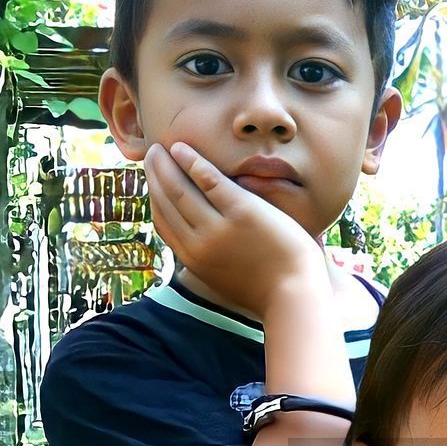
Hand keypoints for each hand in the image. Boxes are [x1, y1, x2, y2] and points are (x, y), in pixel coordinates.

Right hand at [144, 142, 327, 318]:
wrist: (295, 297)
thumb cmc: (268, 289)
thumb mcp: (226, 279)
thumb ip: (210, 259)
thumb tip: (199, 244)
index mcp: (195, 261)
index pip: (164, 224)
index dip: (155, 199)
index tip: (152, 181)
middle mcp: (199, 245)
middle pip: (167, 204)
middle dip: (155, 176)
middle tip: (151, 154)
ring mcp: (219, 229)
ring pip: (180, 190)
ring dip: (165, 165)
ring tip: (160, 148)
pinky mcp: (241, 212)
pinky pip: (208, 180)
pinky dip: (191, 162)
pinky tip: (181, 149)